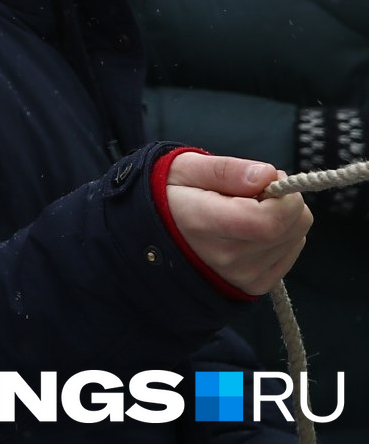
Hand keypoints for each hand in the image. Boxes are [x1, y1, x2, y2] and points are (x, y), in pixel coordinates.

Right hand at [166, 152, 312, 294]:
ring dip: (282, 217)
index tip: (266, 180)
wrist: (155, 235)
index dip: (281, 195)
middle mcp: (226, 258)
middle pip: (291, 227)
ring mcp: (244, 276)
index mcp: (204, 224)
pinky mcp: (257, 285)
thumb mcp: (186, 168)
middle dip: (285, 201)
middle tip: (255, 191)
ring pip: (296, 237)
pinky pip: (291, 252)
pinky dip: (282, 235)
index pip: (269, 220)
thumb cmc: (171, 194)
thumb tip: (268, 175)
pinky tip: (253, 229)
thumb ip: (226, 169)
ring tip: (249, 211)